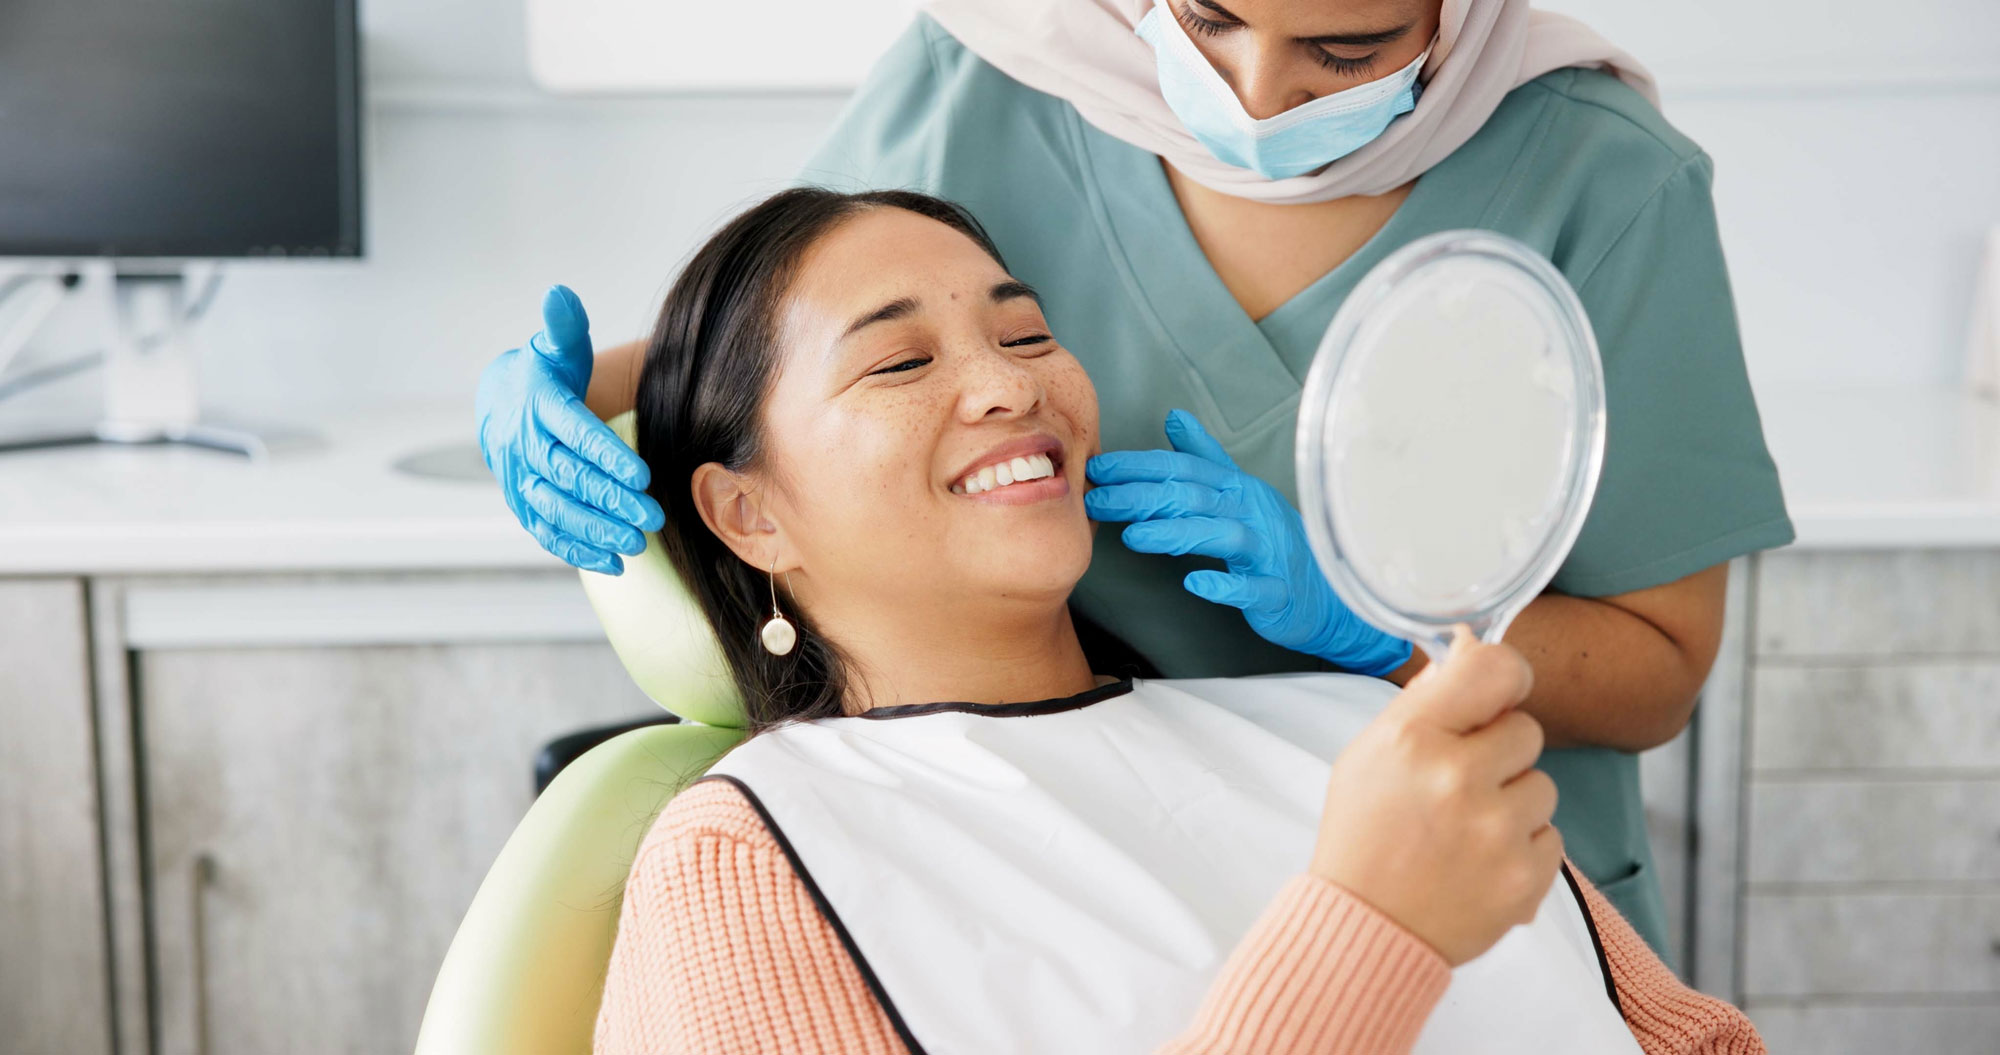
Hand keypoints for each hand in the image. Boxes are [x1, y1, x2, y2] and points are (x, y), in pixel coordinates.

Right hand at [475, 285, 663, 573]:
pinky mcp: (525, 505)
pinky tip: (616, 563)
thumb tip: (559, 293)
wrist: (503, 404)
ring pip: (557, 510)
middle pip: (568, 477)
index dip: (606, 455)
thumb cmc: (546, 374)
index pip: (574, 433)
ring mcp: (521, 480)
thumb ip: (564, 325)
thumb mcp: (555, 346)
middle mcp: (524, 447)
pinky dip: (578, 550)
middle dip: (611, 499)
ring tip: (639, 542)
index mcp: (539, 407)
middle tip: (654, 516)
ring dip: (597, 530)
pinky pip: (547, 532)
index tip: (642, 474)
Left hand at [1084, 409, 1411, 675]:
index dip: (1141, 467)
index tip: (1098, 468)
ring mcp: (1268, 552)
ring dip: (1175, 533)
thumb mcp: (1239, 491)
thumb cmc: (1273, 539)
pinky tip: (1195, 583)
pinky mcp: (1277, 591)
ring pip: (1221, 536)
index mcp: (1238, 488)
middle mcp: (1252, 513)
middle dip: (1143, 497)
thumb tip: (1175, 416)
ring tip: (1133, 536)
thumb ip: (1206, 457)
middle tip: (1099, 501)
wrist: (1326, 591)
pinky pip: (1252, 586)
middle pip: (1194, 497)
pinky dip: (1226, 584)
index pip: (1184, 469)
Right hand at [1309, 627, 1561, 965]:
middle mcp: (1458, 779)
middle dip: (1501, 752)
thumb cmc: (1363, 837)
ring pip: (1544, 786)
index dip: (1504, 674)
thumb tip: (1469, 648)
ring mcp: (1496, 832)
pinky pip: (1552, 837)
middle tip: (1461, 783)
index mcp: (1414, 739)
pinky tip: (1481, 863)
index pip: (1495, 668)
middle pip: (1527, 730)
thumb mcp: (1369, 754)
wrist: (1365, 930)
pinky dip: (1522, 849)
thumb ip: (1424, 701)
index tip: (1497, 692)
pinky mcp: (1526, 878)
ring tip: (1467, 831)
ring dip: (1514, 803)